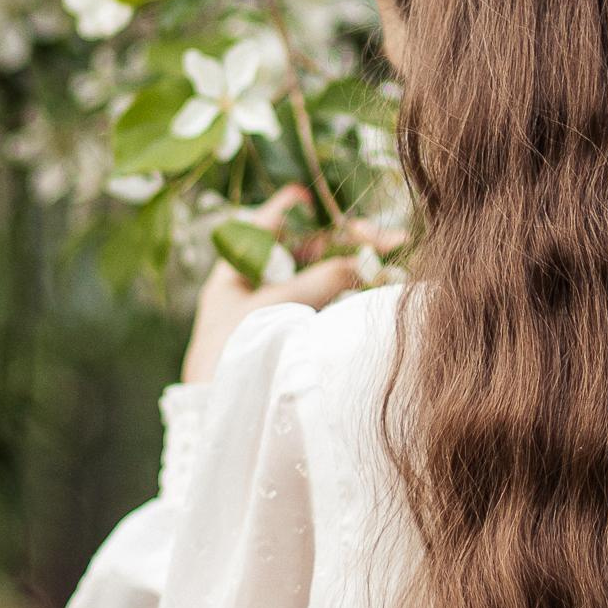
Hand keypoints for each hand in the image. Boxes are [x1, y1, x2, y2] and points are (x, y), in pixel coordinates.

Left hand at [181, 190, 398, 384]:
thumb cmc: (232, 350)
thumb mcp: (275, 306)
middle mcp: (257, 283)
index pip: (267, 223)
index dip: (295, 208)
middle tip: (387, 238)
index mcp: (236, 267)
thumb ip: (319, 280)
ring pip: (320, 276)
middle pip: (305, 249)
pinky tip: (376, 286)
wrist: (216, 411)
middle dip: (344, 240)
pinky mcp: (294, 333)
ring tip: (391, 260)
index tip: (318, 196)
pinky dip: (349, 293)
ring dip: (353, 266)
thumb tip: (362, 260)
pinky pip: (325, 303)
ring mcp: (276, 309)